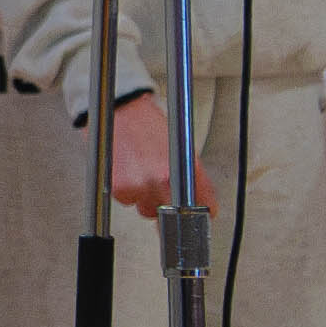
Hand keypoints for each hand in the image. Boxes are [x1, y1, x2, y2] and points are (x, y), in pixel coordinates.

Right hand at [104, 92, 206, 217]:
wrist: (122, 110)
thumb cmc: (150, 125)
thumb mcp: (183, 147)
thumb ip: (194, 177)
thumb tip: (201, 202)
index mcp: (187, 169)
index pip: (204, 206)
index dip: (200, 212)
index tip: (197, 214)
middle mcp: (164, 180)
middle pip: (170, 215)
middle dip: (166, 205)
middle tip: (159, 183)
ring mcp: (141, 186)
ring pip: (146, 210)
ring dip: (144, 198)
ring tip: (141, 171)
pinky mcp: (121, 189)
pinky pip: (127, 201)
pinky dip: (127, 191)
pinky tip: (128, 171)